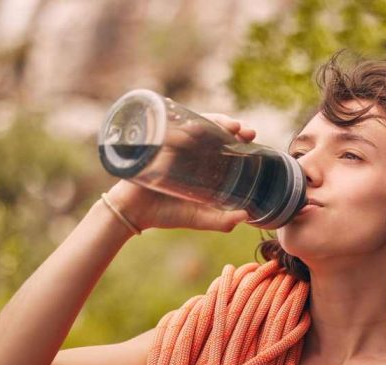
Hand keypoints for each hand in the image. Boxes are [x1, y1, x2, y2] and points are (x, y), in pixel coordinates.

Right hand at [104, 114, 256, 232]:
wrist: (134, 214)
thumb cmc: (166, 214)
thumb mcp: (199, 218)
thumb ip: (222, 221)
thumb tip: (246, 216)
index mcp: (201, 162)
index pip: (223, 142)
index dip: (238, 136)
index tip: (251, 136)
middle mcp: (188, 150)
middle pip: (210, 128)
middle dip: (228, 124)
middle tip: (242, 130)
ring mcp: (170, 145)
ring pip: (192, 124)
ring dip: (211, 121)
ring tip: (225, 126)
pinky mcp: (154, 145)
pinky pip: (168, 130)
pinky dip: (181, 128)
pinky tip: (195, 128)